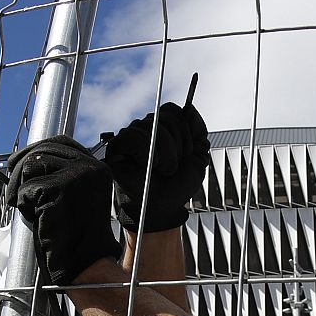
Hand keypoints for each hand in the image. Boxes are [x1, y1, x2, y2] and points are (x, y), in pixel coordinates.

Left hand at [5, 135, 120, 285]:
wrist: (84, 264)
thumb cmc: (73, 236)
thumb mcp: (71, 196)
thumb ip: (59, 174)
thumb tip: (26, 159)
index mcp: (97, 167)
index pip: (61, 142)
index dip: (35, 150)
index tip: (17, 163)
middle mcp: (91, 167)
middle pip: (42, 150)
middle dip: (19, 169)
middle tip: (12, 191)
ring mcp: (79, 177)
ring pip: (30, 166)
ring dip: (21, 189)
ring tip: (29, 210)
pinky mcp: (61, 189)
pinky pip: (27, 189)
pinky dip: (24, 205)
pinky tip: (35, 219)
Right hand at [102, 101, 210, 233]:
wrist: (162, 208)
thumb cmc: (176, 185)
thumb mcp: (198, 156)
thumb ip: (198, 130)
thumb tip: (189, 107)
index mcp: (162, 127)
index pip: (173, 110)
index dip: (185, 131)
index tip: (186, 153)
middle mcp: (145, 128)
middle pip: (166, 116)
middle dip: (179, 145)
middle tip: (174, 165)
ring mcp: (130, 136)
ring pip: (153, 125)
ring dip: (167, 153)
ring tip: (163, 169)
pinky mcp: (117, 147)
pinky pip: (134, 135)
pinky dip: (148, 152)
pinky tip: (149, 166)